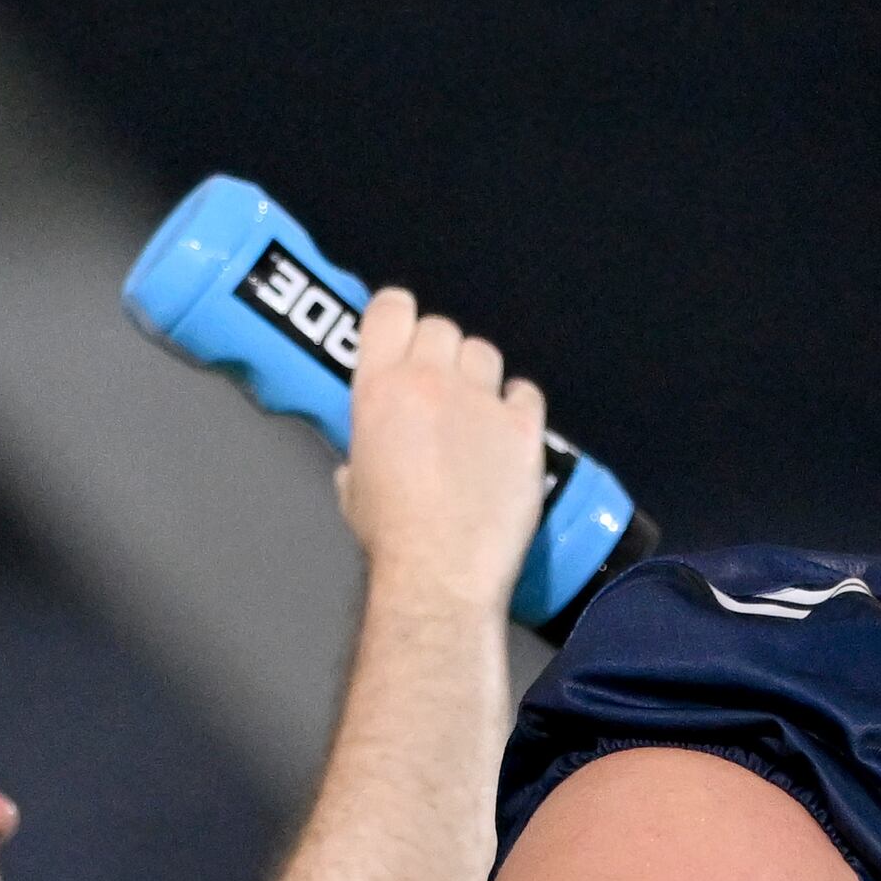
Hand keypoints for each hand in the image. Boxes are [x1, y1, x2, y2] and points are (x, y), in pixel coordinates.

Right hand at [340, 286, 548, 602]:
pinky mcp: (524, 427)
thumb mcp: (354, 484)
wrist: (441, 571)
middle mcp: (430, 380)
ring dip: (479, 376)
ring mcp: (482, 401)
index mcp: (379, 387)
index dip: (398, 315)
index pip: (390, 308)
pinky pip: (526, 392)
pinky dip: (518, 407)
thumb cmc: (390, 536)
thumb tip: (365, 457)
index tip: (403, 334)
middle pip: (442, 328)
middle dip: (440, 353)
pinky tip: (509, 434)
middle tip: (439, 390)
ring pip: (485, 352)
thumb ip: (363, 449)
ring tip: (475, 413)